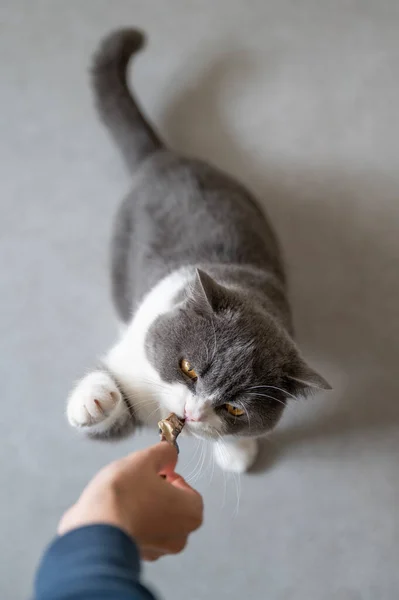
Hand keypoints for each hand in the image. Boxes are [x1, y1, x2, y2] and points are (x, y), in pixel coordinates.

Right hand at [58, 443, 202, 560]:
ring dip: (144, 509)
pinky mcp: (137, 557)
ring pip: (156, 521)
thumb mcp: (145, 458)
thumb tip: (170, 455)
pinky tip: (116, 513)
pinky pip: (139, 534)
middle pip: (172, 506)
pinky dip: (132, 524)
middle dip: (157, 493)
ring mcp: (158, 551)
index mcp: (191, 513)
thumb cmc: (124, 492)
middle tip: (137, 483)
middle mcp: (181, 537)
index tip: (151, 472)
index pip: (186, 487)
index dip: (168, 475)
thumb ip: (164, 453)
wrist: (94, 528)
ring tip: (124, 497)